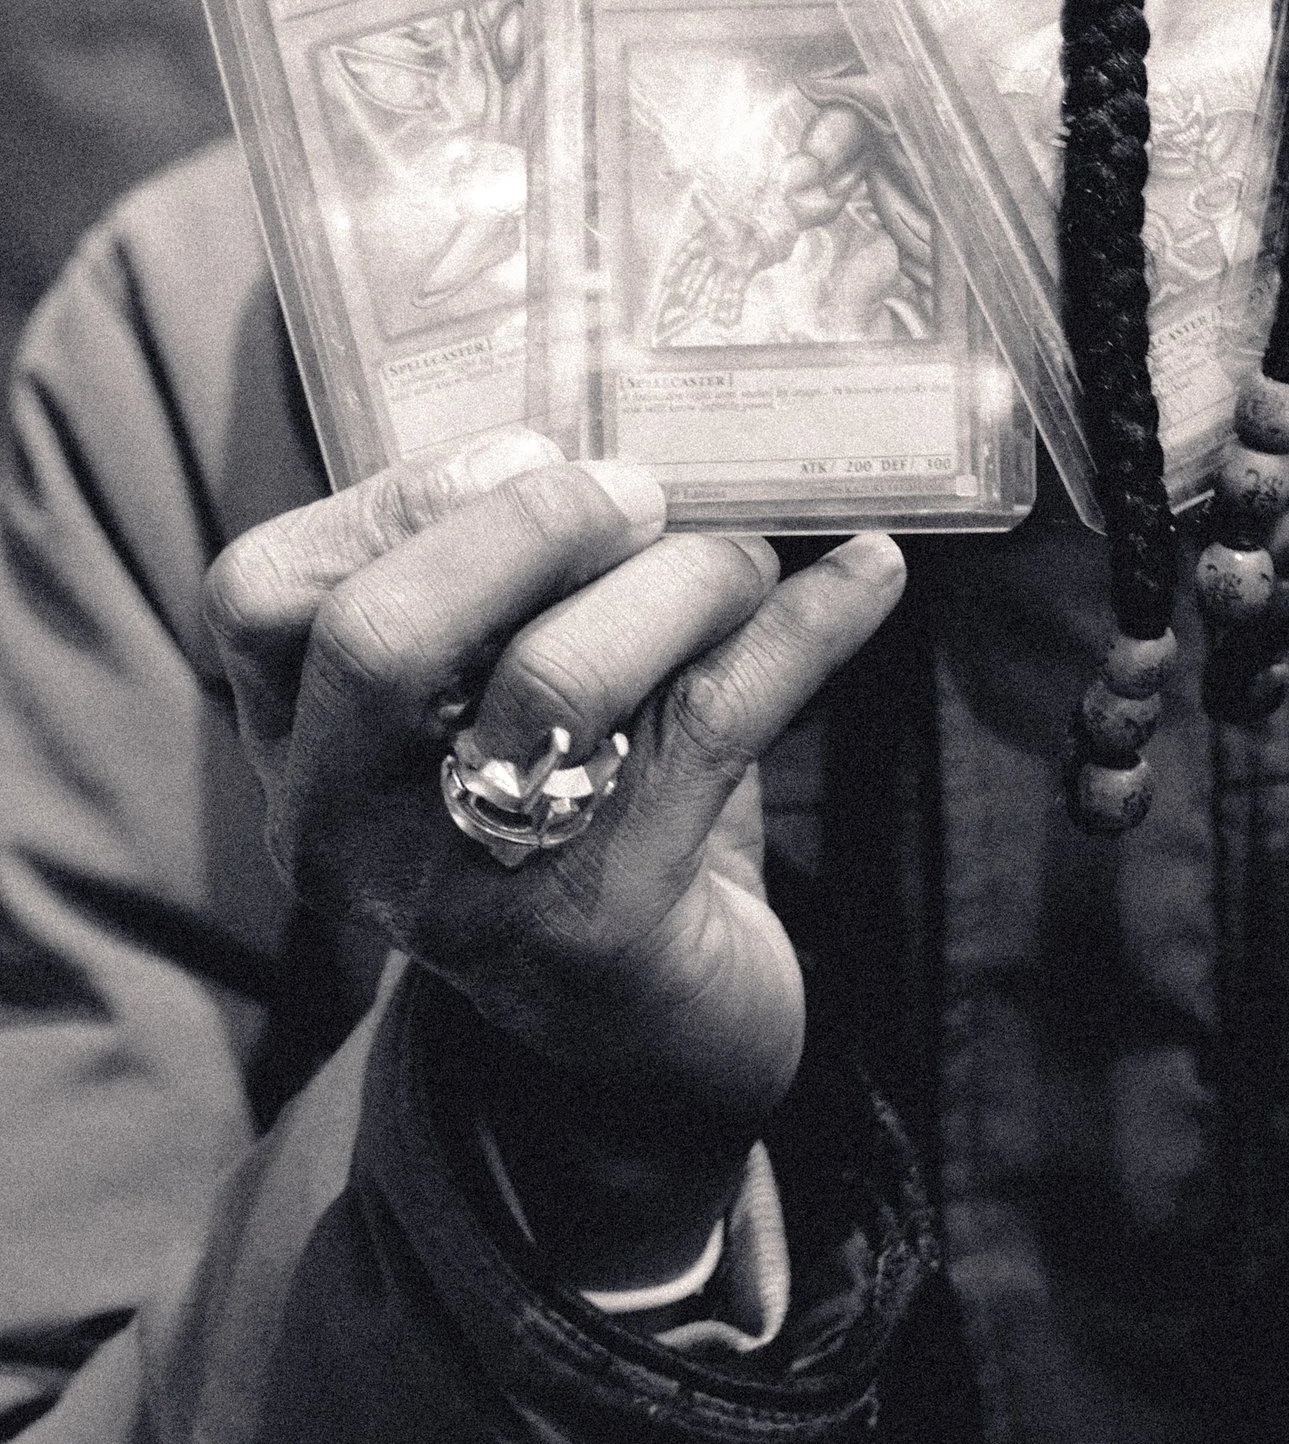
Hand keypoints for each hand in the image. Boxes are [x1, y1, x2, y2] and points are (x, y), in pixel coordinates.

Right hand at [204, 430, 903, 1266]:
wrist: (648, 1038)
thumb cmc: (568, 801)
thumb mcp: (490, 691)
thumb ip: (503, 570)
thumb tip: (622, 406)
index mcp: (299, 742)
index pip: (263, 599)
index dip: (396, 499)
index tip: (531, 451)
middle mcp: (346, 827)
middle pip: (380, 639)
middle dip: (525, 529)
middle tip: (640, 493)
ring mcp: (463, 890)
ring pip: (555, 683)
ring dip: (683, 580)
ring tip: (751, 552)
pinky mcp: (600, 930)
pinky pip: (711, 733)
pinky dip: (806, 629)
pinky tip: (871, 572)